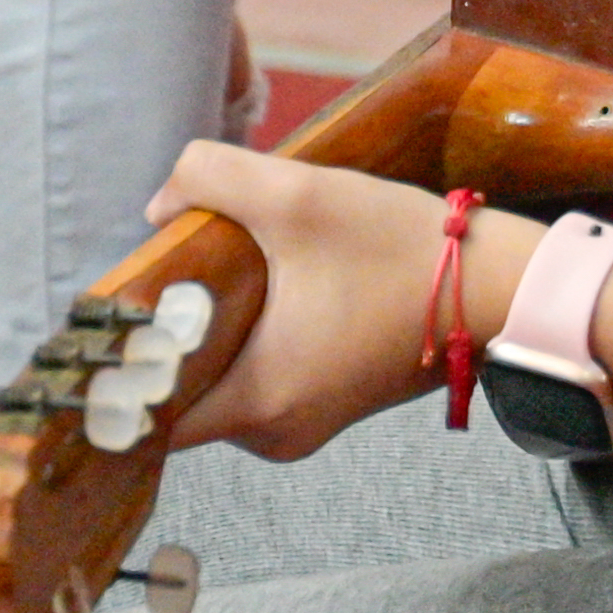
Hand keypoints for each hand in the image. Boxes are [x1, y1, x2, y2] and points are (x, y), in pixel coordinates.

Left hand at [144, 147, 526, 464]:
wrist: (497, 286)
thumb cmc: (402, 249)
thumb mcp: (298, 193)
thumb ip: (209, 177)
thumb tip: (158, 206)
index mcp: (259, 403)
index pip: (148, 414)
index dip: (118, 367)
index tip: (114, 312)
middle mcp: (274, 434)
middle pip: (176, 395)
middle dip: (162, 335)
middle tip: (171, 270)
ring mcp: (300, 426)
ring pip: (214, 386)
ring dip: (204, 334)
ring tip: (215, 272)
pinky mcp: (321, 408)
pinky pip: (250, 383)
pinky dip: (239, 341)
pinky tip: (252, 289)